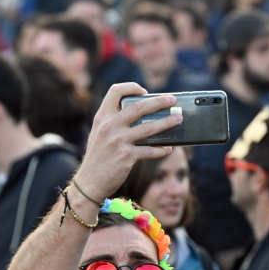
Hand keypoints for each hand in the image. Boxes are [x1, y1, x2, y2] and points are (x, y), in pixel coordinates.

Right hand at [76, 83, 182, 200]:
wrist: (89, 182)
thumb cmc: (97, 157)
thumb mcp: (99, 134)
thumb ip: (113, 122)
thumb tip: (141, 114)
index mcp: (102, 117)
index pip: (115, 91)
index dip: (131, 87)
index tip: (144, 91)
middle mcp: (109, 127)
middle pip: (138, 107)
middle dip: (159, 102)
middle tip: (172, 100)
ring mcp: (118, 141)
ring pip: (148, 128)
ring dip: (167, 122)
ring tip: (178, 119)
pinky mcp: (126, 157)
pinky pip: (149, 150)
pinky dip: (161, 150)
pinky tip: (169, 148)